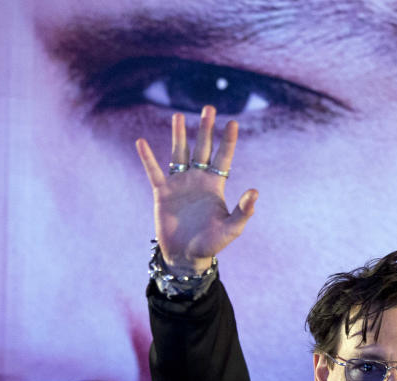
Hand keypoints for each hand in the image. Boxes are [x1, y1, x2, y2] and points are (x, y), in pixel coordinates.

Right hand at [136, 106, 257, 271]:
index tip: (232, 122)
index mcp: (215, 185)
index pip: (223, 157)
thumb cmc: (211, 243)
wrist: (186, 256)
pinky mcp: (162, 192)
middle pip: (202, 148)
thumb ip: (243, 211)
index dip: (227, 140)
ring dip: (179, 135)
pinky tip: (141, 142)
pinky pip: (154, 171)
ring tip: (178, 116)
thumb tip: (254, 191)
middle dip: (205, 129)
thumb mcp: (232, 229)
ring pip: (179, 153)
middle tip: (208, 108)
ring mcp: (179, 184)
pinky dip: (148, 158)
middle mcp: (197, 179)